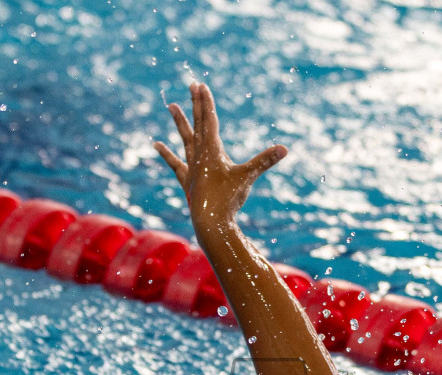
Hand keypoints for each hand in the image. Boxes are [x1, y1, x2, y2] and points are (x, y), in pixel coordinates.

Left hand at [154, 82, 286, 231]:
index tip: (201, 85)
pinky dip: (166, 153)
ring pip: (185, 139)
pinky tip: (156, 144)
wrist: (209, 222)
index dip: (206, 102)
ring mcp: (191, 167)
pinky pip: (175, 163)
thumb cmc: (228, 199)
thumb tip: (285, 148)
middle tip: (191, 85)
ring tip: (170, 106)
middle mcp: (199, 154)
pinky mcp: (187, 180)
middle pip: (198, 123)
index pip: (209, 120)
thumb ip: (265, 161)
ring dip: (179, 122)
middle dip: (196, 104)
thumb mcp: (248, 177)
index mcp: (212, 150)